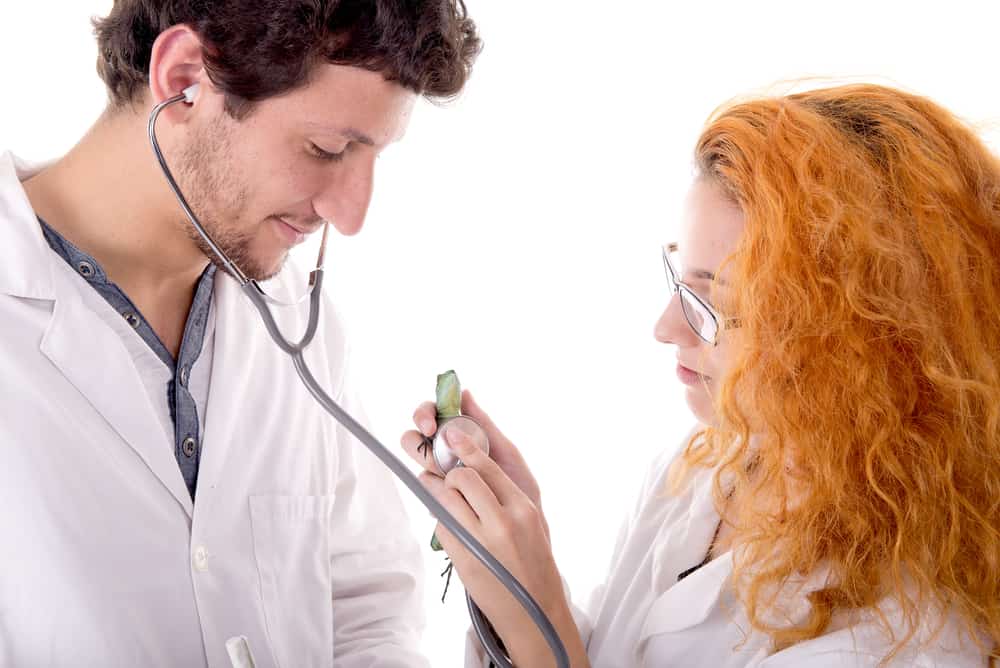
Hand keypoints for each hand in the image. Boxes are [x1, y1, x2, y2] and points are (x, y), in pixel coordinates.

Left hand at [399, 392, 587, 666]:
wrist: (536, 611)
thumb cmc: (533, 556)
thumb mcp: (531, 515)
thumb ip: (505, 480)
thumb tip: (476, 441)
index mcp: (524, 505)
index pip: (486, 463)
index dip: (463, 440)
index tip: (447, 425)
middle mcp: (506, 520)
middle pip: (462, 474)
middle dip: (444, 461)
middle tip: (432, 451)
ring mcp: (484, 541)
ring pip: (445, 494)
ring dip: (434, 483)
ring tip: (434, 480)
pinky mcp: (464, 558)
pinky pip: (439, 521)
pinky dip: (438, 510)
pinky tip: (442, 507)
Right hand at [401, 390, 544, 526]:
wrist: (526, 531)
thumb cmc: (519, 487)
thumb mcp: (506, 454)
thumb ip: (485, 425)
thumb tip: (464, 393)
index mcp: (460, 436)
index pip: (431, 414)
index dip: (425, 414)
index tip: (431, 426)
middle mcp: (444, 455)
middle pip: (414, 438)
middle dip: (417, 440)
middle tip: (432, 447)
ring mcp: (439, 479)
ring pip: (417, 465)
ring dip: (430, 467)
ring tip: (453, 475)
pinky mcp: (438, 502)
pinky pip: (426, 493)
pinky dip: (437, 492)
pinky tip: (456, 498)